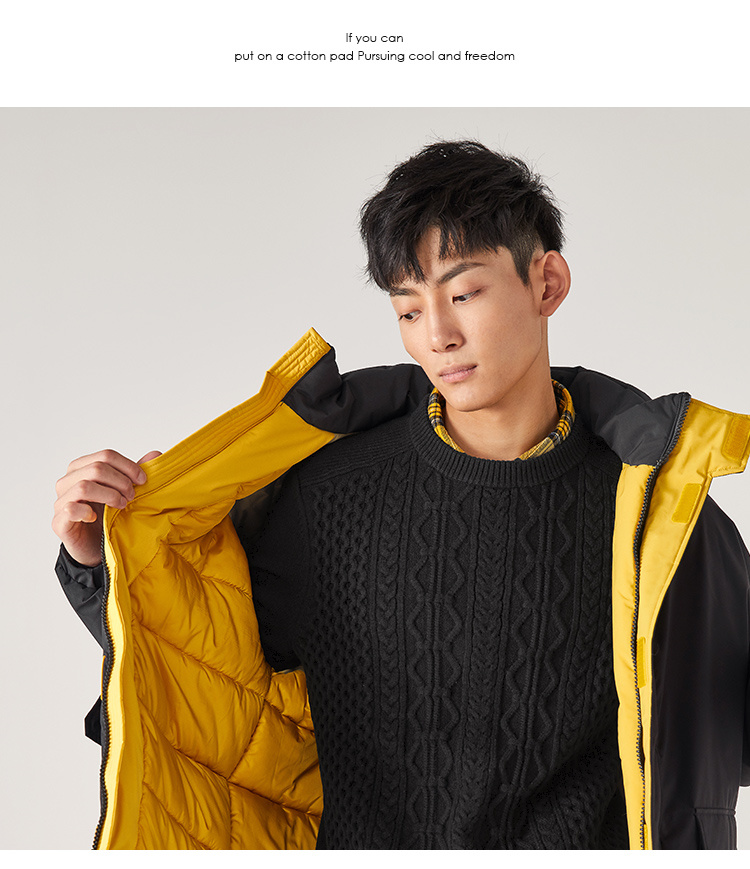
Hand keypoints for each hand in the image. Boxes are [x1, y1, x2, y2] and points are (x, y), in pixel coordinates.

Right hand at [52, 449, 161, 566]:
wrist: (96, 548)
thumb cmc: (109, 517)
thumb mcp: (125, 492)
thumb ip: (136, 474)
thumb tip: (155, 454)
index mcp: (82, 468)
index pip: (105, 456)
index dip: (127, 466)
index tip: (143, 479)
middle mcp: (68, 481)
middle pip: (96, 468)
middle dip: (120, 481)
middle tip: (132, 495)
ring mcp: (61, 501)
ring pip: (84, 486)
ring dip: (109, 495)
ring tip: (122, 505)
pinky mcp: (59, 522)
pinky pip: (70, 509)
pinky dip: (87, 511)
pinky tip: (97, 518)